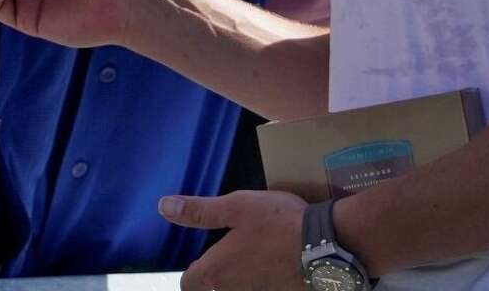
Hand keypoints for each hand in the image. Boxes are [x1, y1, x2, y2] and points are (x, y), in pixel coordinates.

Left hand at [160, 190, 308, 290]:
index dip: (192, 273)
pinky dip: (268, 282)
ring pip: (241, 290)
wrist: (325, 247)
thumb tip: (163, 207)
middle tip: (236, 255)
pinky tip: (281, 266)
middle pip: (215, 290)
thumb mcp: (236, 206)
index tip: (201, 261)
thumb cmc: (277, 223)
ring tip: (261, 257)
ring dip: (246, 279)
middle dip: (220, 278)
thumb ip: (200, 211)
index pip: (188, 284)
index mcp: (215, 271)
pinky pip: (265, 290)